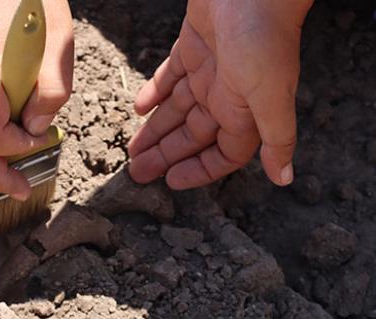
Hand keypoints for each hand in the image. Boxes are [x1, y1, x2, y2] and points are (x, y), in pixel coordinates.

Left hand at [128, 0, 313, 188]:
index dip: (198, 170)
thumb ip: (276, 138)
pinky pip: (169, 77)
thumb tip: (285, 178)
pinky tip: (139, 108)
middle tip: (137, 173)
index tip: (170, 182)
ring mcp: (208, 71)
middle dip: (165, 155)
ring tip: (132, 150)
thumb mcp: (271, 97)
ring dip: (155, 130)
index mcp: (244, 112)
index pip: (221, 154)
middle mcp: (226, 96)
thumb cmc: (264, 38)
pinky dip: (154, 93)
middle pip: (191, 136)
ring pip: (176, 110)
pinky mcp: (192, 47)